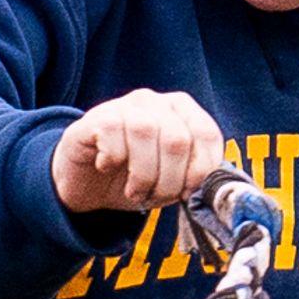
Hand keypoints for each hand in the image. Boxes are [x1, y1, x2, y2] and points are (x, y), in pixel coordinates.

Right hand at [51, 89, 228, 217]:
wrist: (86, 183)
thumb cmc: (133, 179)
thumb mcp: (170, 183)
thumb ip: (194, 179)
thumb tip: (213, 189)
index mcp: (182, 112)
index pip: (206, 134)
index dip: (201, 170)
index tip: (187, 192)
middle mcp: (155, 102)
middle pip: (177, 138)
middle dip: (170, 180)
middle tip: (155, 196)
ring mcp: (125, 105)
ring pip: (145, 132)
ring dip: (142, 174)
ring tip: (135, 190)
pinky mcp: (97, 116)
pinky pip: (112, 133)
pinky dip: (113, 159)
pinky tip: (107, 167)